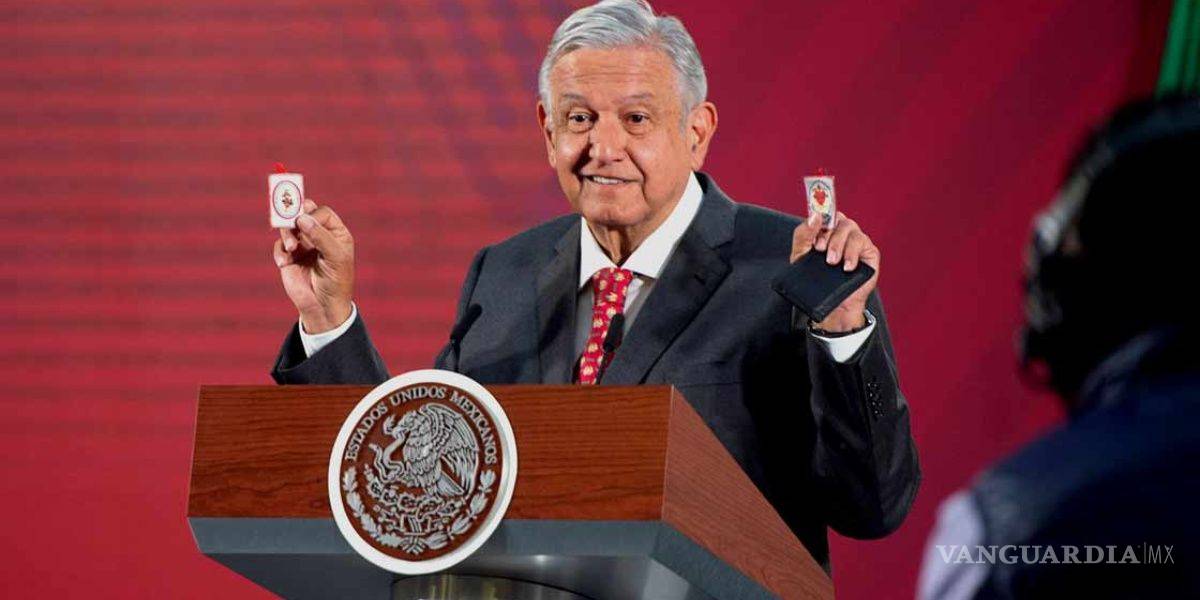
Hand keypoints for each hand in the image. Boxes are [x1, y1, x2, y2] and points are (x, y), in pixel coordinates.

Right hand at [272, 199, 354, 332]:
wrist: (323, 307)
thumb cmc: (336, 281)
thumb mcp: (335, 257)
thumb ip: (321, 236)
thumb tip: (302, 218)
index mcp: (335, 233)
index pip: (322, 213)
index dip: (312, 215)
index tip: (305, 223)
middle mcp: (319, 236)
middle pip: (303, 214)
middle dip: (294, 215)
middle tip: (290, 220)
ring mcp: (303, 245)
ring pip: (289, 227)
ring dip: (287, 234)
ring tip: (291, 248)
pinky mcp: (290, 257)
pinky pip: (280, 245)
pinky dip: (280, 251)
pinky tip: (284, 263)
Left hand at [790, 211, 879, 331]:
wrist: (832, 305)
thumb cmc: (816, 279)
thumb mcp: (801, 256)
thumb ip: (803, 235)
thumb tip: (815, 216)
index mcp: (827, 231)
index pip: (827, 213)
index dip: (822, 216)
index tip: (815, 228)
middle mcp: (843, 233)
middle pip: (840, 220)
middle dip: (829, 235)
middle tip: (821, 251)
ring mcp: (857, 242)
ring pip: (851, 229)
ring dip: (839, 245)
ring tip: (832, 262)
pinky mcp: (869, 253)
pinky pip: (863, 244)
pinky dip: (852, 254)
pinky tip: (846, 267)